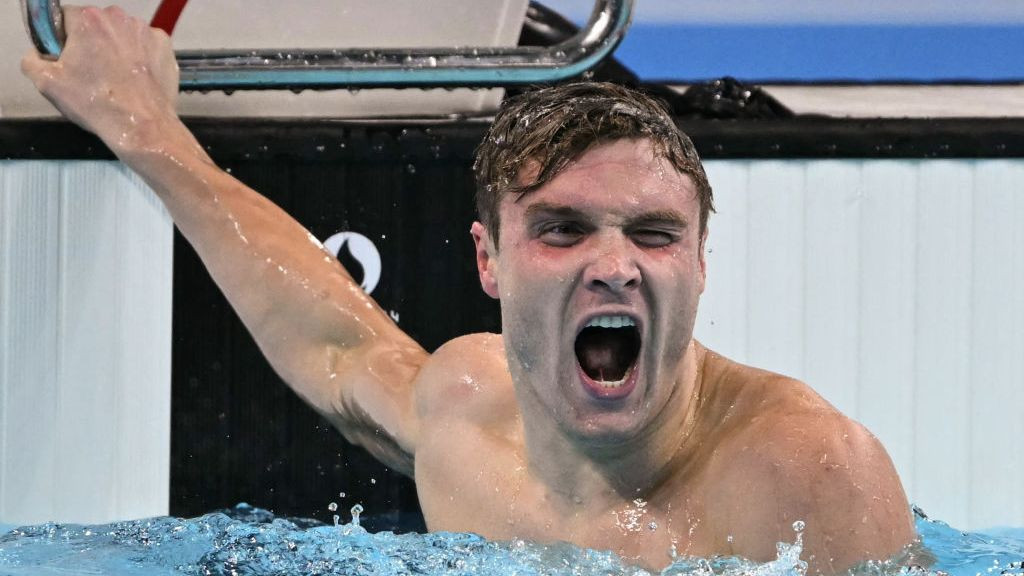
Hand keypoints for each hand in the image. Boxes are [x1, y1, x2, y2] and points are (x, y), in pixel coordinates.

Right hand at [21, 5, 179, 152]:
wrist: (141, 125)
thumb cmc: (95, 103)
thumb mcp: (47, 83)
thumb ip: (33, 60)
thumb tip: (39, 54)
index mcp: (88, 19)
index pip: (64, 19)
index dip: (63, 41)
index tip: (69, 61)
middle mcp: (119, 17)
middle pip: (95, 25)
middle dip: (91, 43)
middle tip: (92, 73)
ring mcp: (145, 31)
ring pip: (121, 35)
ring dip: (116, 49)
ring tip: (116, 78)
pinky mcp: (164, 46)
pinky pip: (145, 46)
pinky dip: (140, 58)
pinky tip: (135, 78)